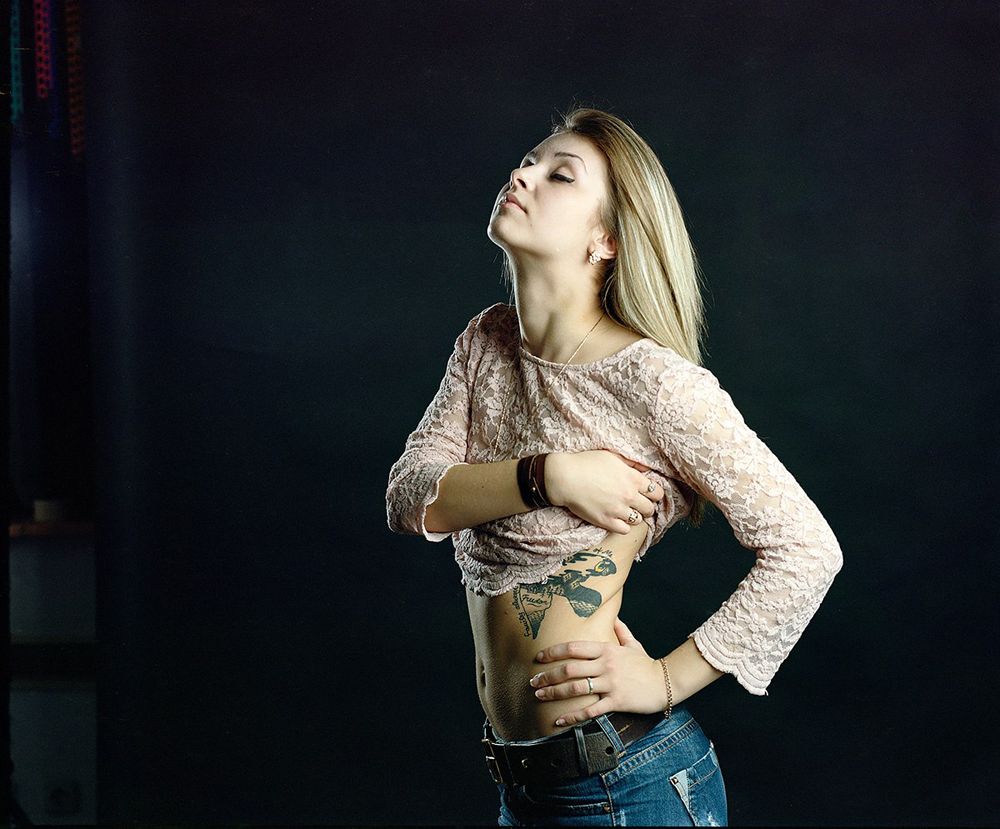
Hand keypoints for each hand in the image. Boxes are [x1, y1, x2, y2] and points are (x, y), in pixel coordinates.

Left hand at [528, 617, 668, 726]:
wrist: (666, 682)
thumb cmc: (646, 663)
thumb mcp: (633, 644)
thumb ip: (620, 630)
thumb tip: (614, 616)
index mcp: (606, 649)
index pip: (573, 648)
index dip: (553, 652)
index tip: (539, 657)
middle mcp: (605, 665)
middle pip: (569, 669)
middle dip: (548, 675)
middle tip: (533, 681)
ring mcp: (610, 684)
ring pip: (576, 688)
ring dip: (555, 693)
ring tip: (540, 696)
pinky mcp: (616, 702)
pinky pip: (590, 710)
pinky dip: (572, 717)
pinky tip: (559, 721)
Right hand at [545, 450, 664, 534]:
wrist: (565, 477)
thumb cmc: (586, 462)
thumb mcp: (612, 455)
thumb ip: (631, 462)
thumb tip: (645, 467)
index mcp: (633, 478)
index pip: (657, 492)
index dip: (654, 494)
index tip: (647, 494)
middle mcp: (629, 495)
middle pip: (650, 508)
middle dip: (646, 506)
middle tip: (637, 504)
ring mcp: (618, 509)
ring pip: (638, 520)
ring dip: (634, 516)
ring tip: (625, 511)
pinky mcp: (606, 521)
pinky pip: (624, 530)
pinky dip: (623, 526)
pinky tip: (617, 519)